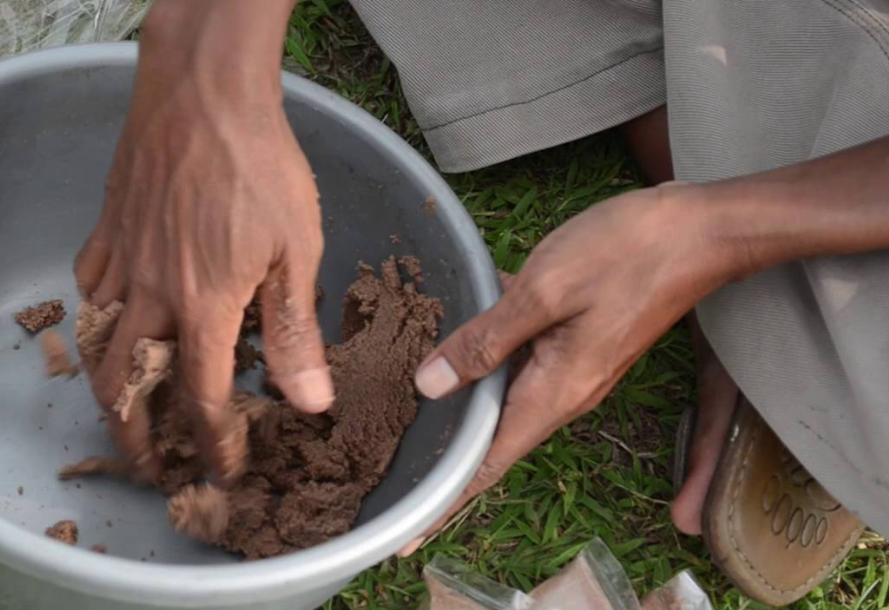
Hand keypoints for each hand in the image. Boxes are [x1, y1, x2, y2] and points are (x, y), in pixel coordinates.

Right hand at [73, 0, 330, 485]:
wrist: (204, 92)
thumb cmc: (259, 165)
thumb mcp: (297, 251)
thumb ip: (295, 331)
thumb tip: (310, 402)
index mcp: (203, 306)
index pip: (203, 397)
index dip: (214, 442)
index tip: (222, 470)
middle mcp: (151, 293)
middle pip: (127, 384)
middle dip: (136, 435)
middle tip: (149, 464)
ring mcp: (121, 259)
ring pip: (96, 341)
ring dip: (106, 386)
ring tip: (120, 407)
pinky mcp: (106, 226)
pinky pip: (89, 285)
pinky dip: (95, 315)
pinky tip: (110, 314)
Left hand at [401, 184, 731, 554]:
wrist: (701, 231)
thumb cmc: (628, 254)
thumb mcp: (542, 291)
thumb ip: (484, 340)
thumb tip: (430, 384)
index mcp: (555, 393)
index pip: (488, 464)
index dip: (446, 500)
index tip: (406, 536)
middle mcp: (565, 393)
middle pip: (492, 436)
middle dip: (445, 451)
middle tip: (391, 460)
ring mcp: (575, 370)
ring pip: (505, 396)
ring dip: (464, 399)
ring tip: (412, 400)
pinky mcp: (579, 344)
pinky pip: (523, 362)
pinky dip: (489, 355)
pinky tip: (460, 328)